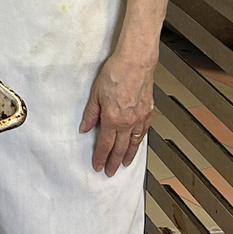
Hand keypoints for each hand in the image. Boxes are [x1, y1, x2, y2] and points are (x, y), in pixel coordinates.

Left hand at [79, 53, 156, 176]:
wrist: (135, 62)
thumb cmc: (116, 72)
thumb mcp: (96, 93)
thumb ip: (91, 113)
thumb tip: (85, 127)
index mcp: (113, 119)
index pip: (105, 144)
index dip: (100, 157)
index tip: (97, 165)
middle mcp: (128, 122)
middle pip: (120, 149)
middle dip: (113, 162)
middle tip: (110, 171)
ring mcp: (140, 118)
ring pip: (133, 143)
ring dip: (128, 156)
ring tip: (124, 164)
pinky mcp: (148, 111)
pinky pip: (143, 132)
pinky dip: (139, 141)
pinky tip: (137, 144)